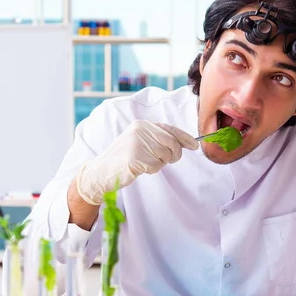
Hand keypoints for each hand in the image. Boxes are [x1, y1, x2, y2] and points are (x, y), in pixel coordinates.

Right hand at [76, 120, 198, 204]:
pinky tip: (139, 168)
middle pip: (171, 143)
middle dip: (174, 154)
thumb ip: (158, 139)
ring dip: (159, 163)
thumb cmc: (124, 158)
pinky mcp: (136, 157)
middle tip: (170, 160)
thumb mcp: (140, 141)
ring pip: (165, 156)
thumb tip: (183, 143)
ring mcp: (137, 143)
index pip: (170, 129)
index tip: (194, 145)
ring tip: (144, 163)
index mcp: (142, 124)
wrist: (101, 170)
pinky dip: (151, 170)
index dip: (184, 138)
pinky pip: (155, 166)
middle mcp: (140, 130)